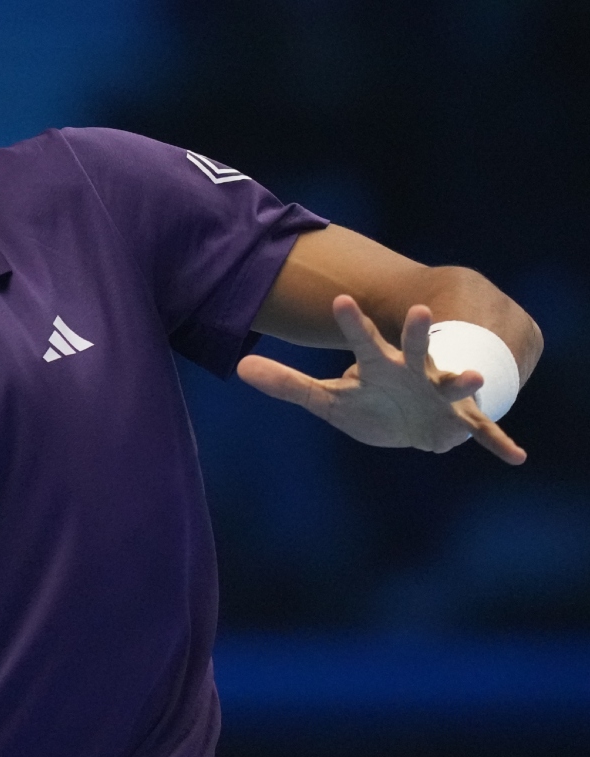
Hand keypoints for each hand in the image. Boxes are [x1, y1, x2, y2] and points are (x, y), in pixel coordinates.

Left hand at [236, 295, 525, 464]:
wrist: (410, 424)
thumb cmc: (369, 403)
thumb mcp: (326, 399)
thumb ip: (287, 383)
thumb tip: (239, 366)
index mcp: (379, 365)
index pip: (360, 340)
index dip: (350, 323)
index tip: (339, 300)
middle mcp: (414, 373)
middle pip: (414, 349)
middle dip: (418, 333)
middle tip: (421, 311)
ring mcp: (439, 395)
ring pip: (453, 385)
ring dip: (464, 382)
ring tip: (475, 379)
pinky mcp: (459, 422)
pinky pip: (483, 434)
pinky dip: (498, 445)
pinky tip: (517, 457)